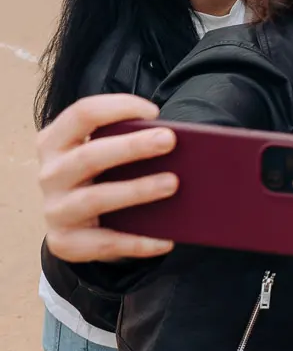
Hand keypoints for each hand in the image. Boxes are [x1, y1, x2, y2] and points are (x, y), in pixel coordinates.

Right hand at [38, 94, 178, 261]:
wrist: (80, 224)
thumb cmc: (105, 174)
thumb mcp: (109, 154)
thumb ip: (130, 141)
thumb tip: (184, 141)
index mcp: (56, 141)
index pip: (82, 114)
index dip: (118, 107)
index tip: (155, 112)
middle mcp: (50, 174)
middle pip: (88, 156)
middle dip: (131, 147)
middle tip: (170, 140)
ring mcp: (55, 210)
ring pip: (94, 199)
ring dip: (137, 190)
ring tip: (173, 183)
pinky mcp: (65, 242)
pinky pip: (103, 243)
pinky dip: (137, 242)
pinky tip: (166, 240)